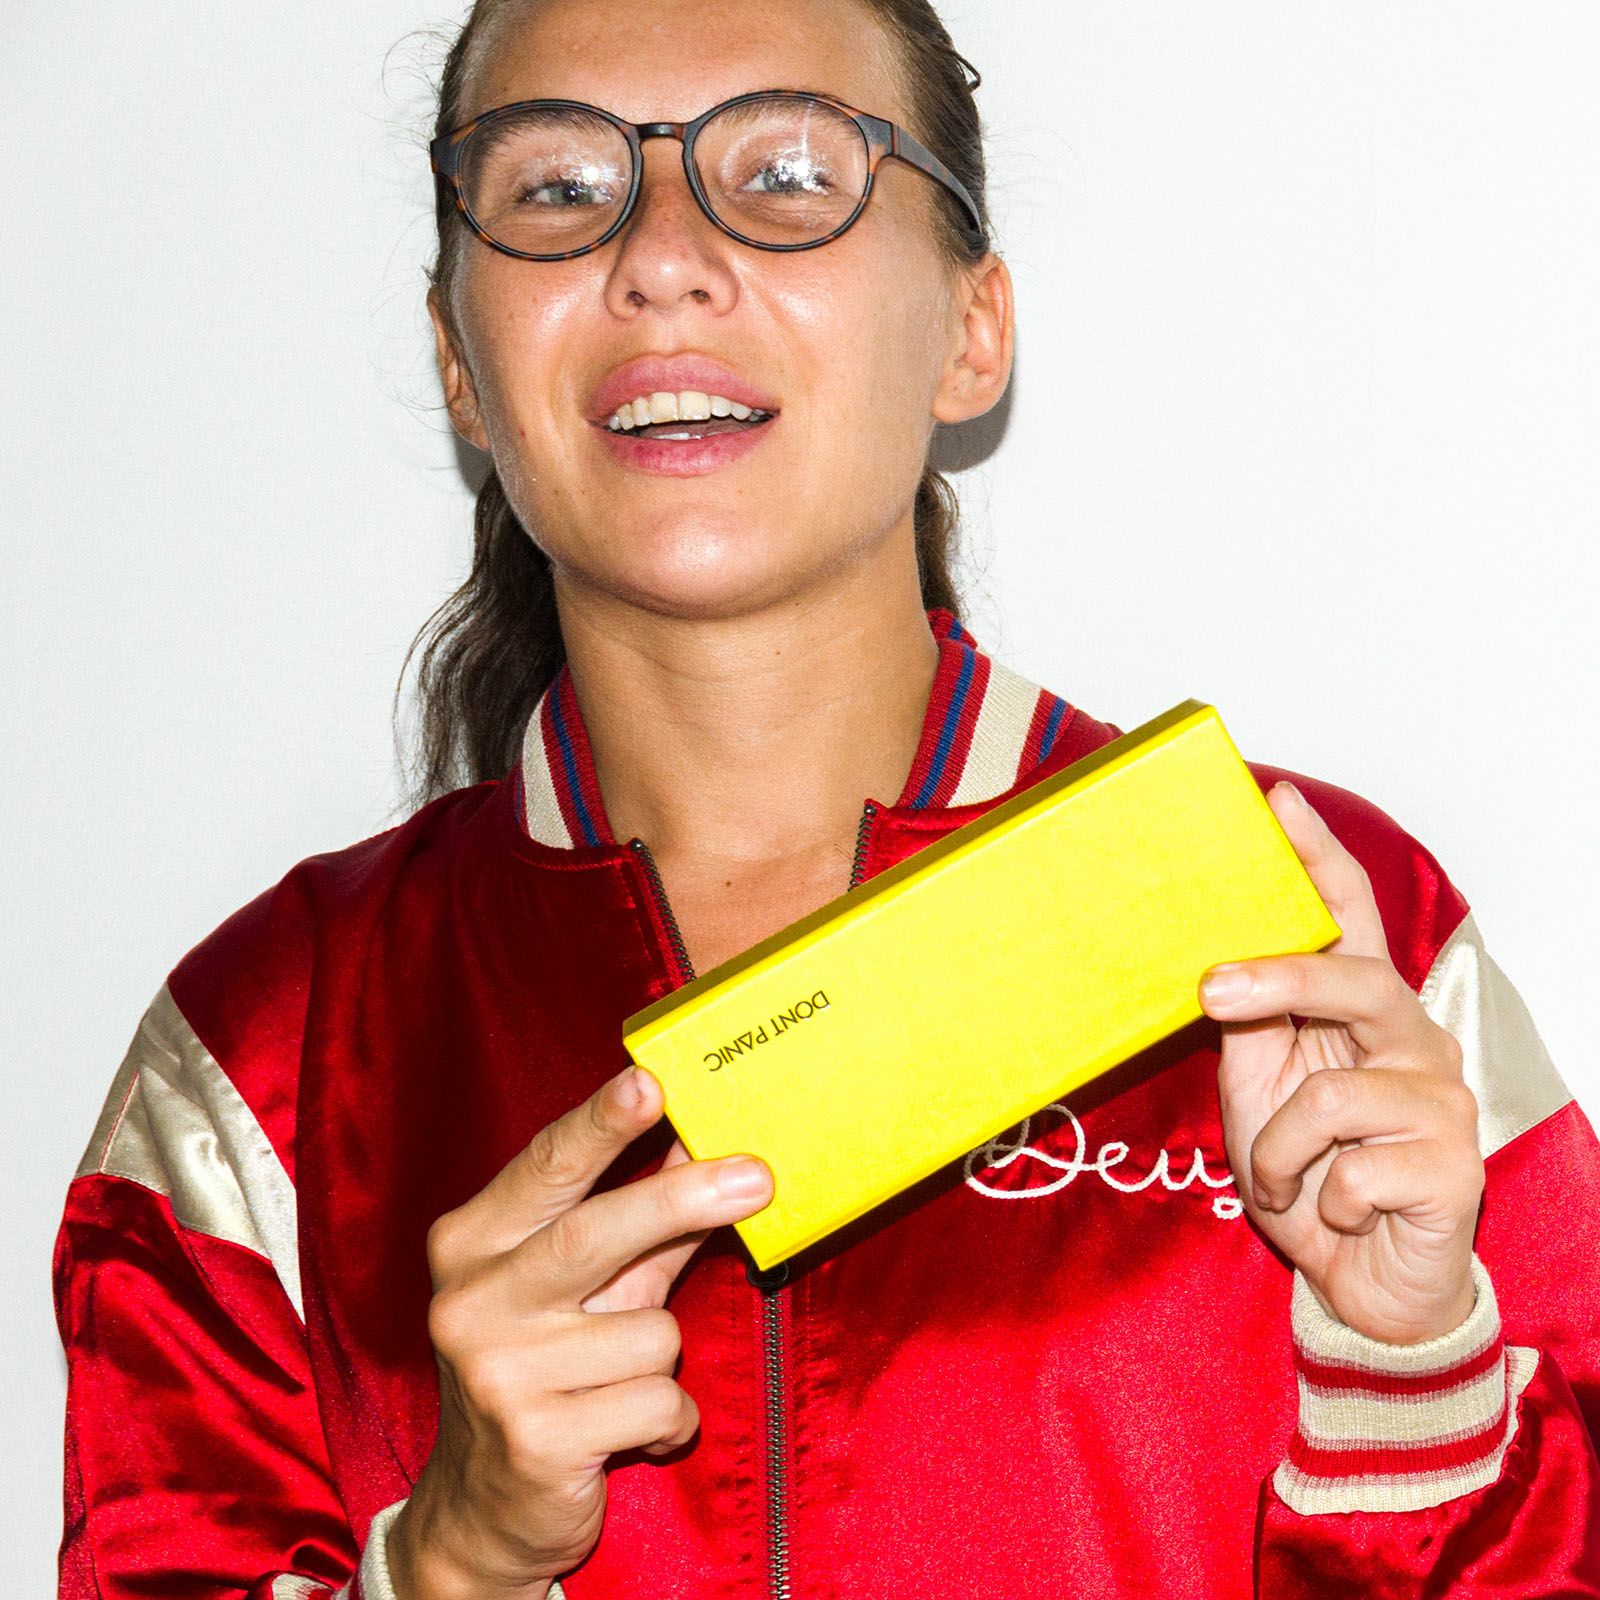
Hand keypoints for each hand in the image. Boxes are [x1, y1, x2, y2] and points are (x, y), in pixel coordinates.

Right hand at [387, 1064, 772, 1597]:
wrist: (482, 1509)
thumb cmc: (546, 1368)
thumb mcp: (586, 1284)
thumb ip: (639, 1214)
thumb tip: (703, 1139)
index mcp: (472, 1242)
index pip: (547, 1166)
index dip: (601, 1123)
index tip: (651, 1083)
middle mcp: (470, 1299)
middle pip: (595, 1232)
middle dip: (683, 1200)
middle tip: (758, 1175)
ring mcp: (496, 1373)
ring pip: (651, 1332)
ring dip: (662, 1359)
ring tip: (618, 1384)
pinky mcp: (535, 1441)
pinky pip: (659, 1402)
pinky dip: (667, 1420)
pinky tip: (624, 1433)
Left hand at [1199, 781, 1483, 1344]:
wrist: (1358, 1286)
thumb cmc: (1311, 1176)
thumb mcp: (1260, 1092)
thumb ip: (1253, 1025)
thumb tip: (1215, 962)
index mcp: (1362, 1014)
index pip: (1347, 919)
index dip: (1316, 858)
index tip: (1275, 803)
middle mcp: (1412, 1041)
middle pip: (1354, 980)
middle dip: (1279, 981)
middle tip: (1212, 993)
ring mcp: (1441, 1101)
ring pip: (1334, 1094)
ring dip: (1281, 1150)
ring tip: (1284, 1179)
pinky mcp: (1455, 1167)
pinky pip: (1351, 1171)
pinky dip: (1318, 1199)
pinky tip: (1336, 1211)